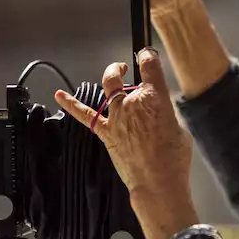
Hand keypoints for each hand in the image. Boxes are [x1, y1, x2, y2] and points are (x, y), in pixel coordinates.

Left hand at [55, 48, 197, 238]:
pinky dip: (71, 104)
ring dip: (111, 78)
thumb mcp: (179, 128)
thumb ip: (165, 114)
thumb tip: (157, 111)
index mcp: (155, 98)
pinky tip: (59, 95)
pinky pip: (85, 115)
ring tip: (115, 73)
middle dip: (127, 71)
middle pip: (126, 78)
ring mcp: (116, 116)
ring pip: (108, 88)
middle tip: (129, 70)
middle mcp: (132, 102)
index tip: (147, 56)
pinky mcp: (106, 132)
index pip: (149, 65)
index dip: (147, 56)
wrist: (157, 182)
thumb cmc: (174, 158)